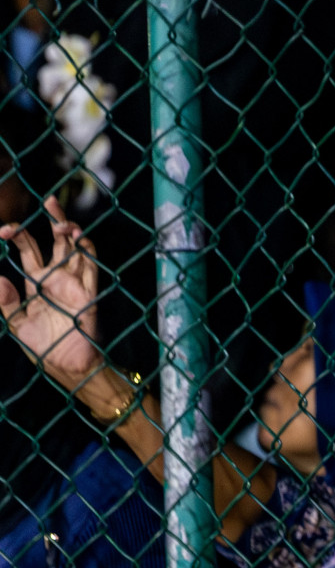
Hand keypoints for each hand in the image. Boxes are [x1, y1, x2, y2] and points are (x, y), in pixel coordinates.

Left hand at [0, 196, 101, 387]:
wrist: (67, 367)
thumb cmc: (42, 347)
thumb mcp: (15, 323)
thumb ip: (5, 301)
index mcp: (36, 282)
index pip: (28, 249)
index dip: (17, 235)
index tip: (3, 230)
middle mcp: (57, 278)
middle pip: (55, 241)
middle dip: (52, 220)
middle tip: (48, 200)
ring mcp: (74, 283)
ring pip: (76, 249)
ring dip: (71, 232)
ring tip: (62, 221)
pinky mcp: (88, 294)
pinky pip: (92, 268)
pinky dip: (88, 252)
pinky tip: (80, 239)